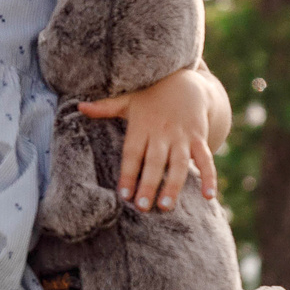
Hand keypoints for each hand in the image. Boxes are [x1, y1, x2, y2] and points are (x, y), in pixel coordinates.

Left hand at [80, 67, 217, 211]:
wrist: (186, 82)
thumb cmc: (151, 96)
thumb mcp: (129, 100)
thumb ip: (105, 107)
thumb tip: (80, 107)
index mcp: (142, 126)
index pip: (133, 153)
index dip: (128, 173)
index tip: (123, 194)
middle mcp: (162, 133)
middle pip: (155, 162)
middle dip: (149, 184)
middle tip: (142, 207)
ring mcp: (182, 137)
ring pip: (179, 164)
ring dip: (174, 185)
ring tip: (166, 206)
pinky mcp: (199, 138)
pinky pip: (206, 159)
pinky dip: (209, 176)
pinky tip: (209, 196)